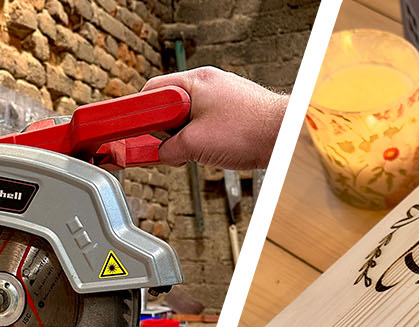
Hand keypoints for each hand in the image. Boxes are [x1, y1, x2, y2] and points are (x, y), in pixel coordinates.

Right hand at [143, 68, 290, 169]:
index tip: (131, 131)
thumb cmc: (250, 132)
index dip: (139, 115)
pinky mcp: (236, 107)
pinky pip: (209, 120)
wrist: (286, 136)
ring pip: (190, 116)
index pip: (151, 92)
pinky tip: (216, 149)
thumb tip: (160, 154)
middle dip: (167, 129)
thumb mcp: (194, 145)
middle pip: (170, 105)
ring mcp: (224, 93)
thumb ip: (168, 149)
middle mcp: (209, 82)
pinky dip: (206, 136)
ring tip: (201, 149)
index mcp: (194, 81)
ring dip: (188, 135)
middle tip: (172, 146)